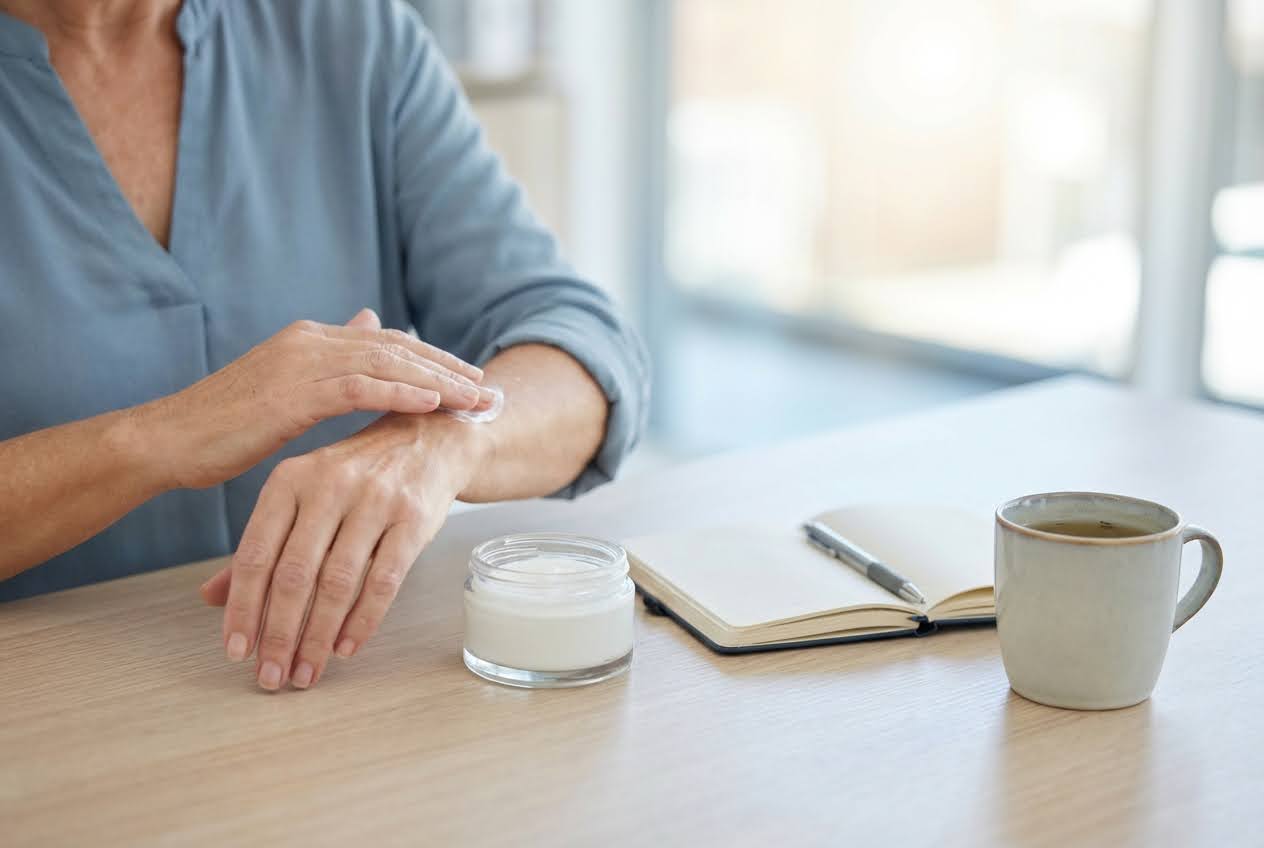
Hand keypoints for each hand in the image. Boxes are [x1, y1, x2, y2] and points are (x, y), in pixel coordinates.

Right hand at [143, 309, 494, 488]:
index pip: (390, 343)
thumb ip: (332, 358)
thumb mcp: (288, 386)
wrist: (169, 440)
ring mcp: (300, 363)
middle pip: (398, 349)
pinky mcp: (290, 393)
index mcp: (312, 339)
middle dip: (449, 370)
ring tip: (476, 401)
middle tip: (491, 392)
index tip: (475, 381)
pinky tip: (432, 405)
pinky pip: (357, 389)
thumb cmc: (227, 424)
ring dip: (437, 383)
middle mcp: (310, 340)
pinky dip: (399, 394)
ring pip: (386, 365)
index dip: (436, 361)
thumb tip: (371, 321)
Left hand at [199, 411, 489, 689]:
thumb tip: (211, 598)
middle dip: (279, 634)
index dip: (242, 608)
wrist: (430, 440)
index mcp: (290, 479)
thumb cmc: (358, 474)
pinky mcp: (414, 519)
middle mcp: (329, 485)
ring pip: (338, 583)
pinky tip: (346, 647)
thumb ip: (262, 544)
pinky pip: (384, 581)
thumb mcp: (303, 495)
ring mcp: (375, 500)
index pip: (256, 554)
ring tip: (307, 672)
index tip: (236, 651)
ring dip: (318, 637)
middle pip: (294, 574)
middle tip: (271, 677)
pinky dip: (362, 621)